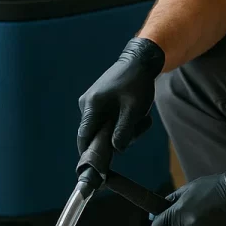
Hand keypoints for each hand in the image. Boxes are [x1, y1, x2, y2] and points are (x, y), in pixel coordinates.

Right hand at [77, 37, 164, 153]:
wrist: (139, 61)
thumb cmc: (137, 83)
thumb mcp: (134, 109)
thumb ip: (124, 131)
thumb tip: (117, 150)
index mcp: (92, 105)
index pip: (84, 136)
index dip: (90, 152)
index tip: (100, 164)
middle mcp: (87, 104)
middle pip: (96, 133)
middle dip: (116, 137)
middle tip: (138, 127)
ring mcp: (92, 102)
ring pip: (104, 127)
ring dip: (123, 128)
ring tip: (142, 117)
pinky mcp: (99, 101)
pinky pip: (108, 119)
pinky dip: (122, 121)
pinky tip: (136, 113)